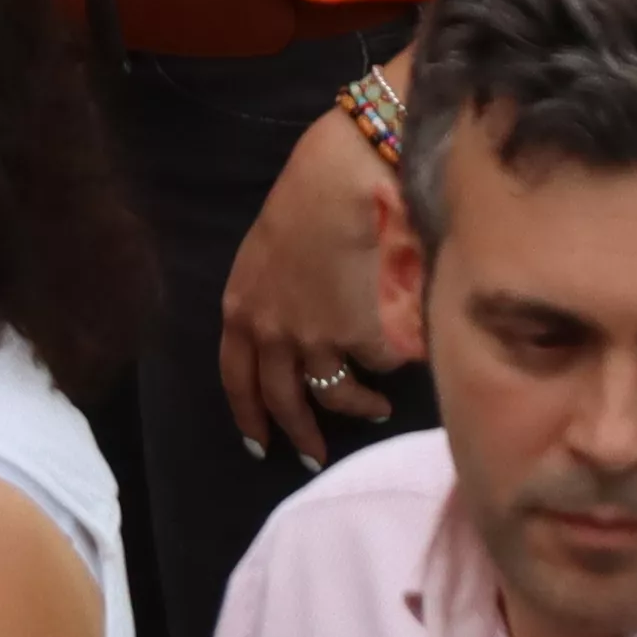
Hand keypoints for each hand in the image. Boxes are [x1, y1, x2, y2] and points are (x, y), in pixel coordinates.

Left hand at [217, 100, 411, 463]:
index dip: (248, 417)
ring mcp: (314, 339)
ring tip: (376, 409)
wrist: (340, 179)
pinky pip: (378, 364)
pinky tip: (401, 357)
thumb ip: (268, 299)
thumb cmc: (302, 200)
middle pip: (282, 403)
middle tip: (315, 457)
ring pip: (334, 396)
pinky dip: (390, 366)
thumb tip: (288, 334)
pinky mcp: (358, 336)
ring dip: (357, 409)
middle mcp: (270, 334)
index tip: (260, 445)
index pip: (236, 380)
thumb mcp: (264, 254)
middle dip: (301, 436)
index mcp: (239, 310)